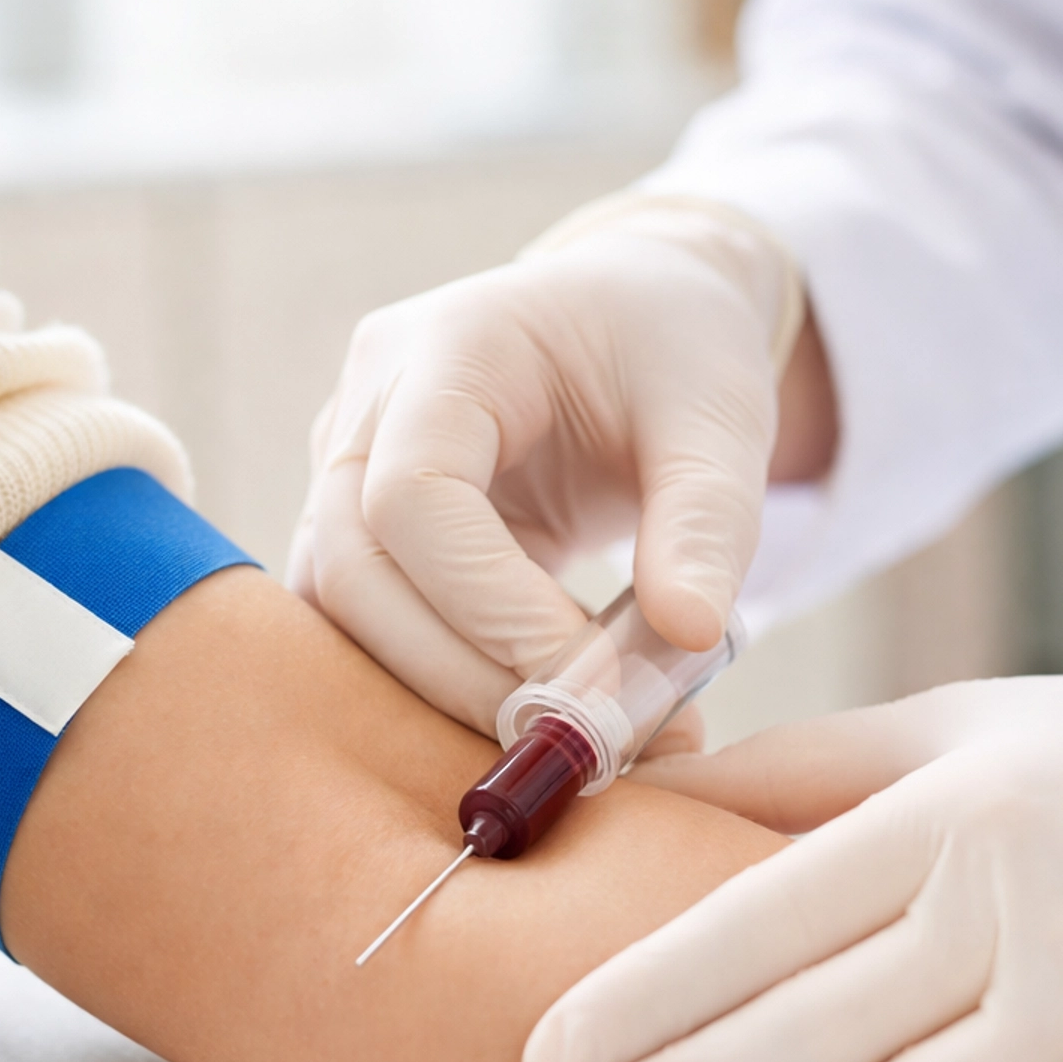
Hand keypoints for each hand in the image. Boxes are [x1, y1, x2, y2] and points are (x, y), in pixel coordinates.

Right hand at [288, 196, 800, 732]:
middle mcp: (370, 404)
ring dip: (440, 689)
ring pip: (341, 610)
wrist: (636, 322)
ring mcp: (349, 468)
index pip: (413, 494)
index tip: (586, 680)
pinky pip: (368, 623)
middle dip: (456, 672)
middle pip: (353, 567)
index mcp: (452, 346)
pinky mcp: (364, 530)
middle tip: (578, 739)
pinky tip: (535, 703)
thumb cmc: (676, 350)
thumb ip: (708, 524)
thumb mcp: (721, 418)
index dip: (486, 605)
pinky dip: (440, 679)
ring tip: (566, 729)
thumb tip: (686, 640)